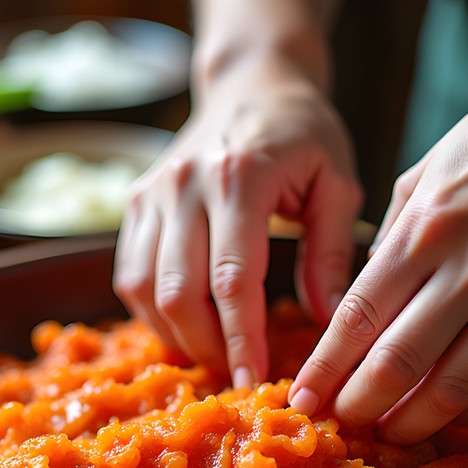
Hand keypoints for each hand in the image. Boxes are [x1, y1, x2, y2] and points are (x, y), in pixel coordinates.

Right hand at [113, 67, 361, 387]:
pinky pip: (129, 275)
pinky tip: (187, 324)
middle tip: (239, 371)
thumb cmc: (302, 134)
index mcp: (239, 178)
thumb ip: (331, 253)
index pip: (233, 280)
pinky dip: (153, 312)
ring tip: (215, 351)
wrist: (250, 85)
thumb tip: (325, 322)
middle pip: (178, 293)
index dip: (242, 339)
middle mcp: (184, 185)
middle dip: (208, 346)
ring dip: (177, 334)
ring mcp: (151, 193)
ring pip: (144, 290)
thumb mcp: (337, 183)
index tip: (255, 380)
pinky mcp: (134, 203)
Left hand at [289, 75, 467, 443]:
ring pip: (458, 386)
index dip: (326, 368)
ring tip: (390, 431)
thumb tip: (363, 306)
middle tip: (342, 422)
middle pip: (400, 363)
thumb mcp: (425, 175)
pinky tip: (450, 414)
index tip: (304, 397)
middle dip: (360, 404)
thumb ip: (390, 244)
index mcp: (428, 227)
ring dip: (415, 420)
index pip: (359, 318)